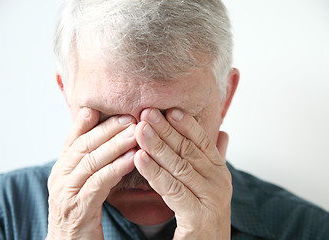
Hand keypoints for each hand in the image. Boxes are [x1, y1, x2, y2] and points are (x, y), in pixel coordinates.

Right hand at [46, 107, 136, 238]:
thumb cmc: (80, 212)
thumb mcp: (83, 181)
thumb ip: (92, 160)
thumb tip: (108, 137)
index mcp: (61, 168)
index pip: (76, 137)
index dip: (95, 122)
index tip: (116, 109)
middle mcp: (59, 177)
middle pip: (84, 145)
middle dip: (108, 129)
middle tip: (131, 117)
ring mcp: (65, 193)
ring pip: (91, 161)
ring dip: (115, 145)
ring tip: (136, 133)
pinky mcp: (77, 210)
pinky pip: (98, 184)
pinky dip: (116, 168)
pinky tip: (134, 158)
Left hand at [134, 108, 231, 239]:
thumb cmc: (204, 214)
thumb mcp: (210, 184)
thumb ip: (213, 158)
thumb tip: (223, 133)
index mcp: (219, 171)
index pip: (202, 141)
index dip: (186, 124)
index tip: (169, 109)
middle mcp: (218, 182)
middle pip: (188, 150)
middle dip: (166, 130)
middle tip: (147, 112)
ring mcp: (211, 198)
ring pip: (179, 166)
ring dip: (158, 146)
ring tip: (140, 130)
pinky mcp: (198, 216)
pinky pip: (172, 190)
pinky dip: (155, 173)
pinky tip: (140, 158)